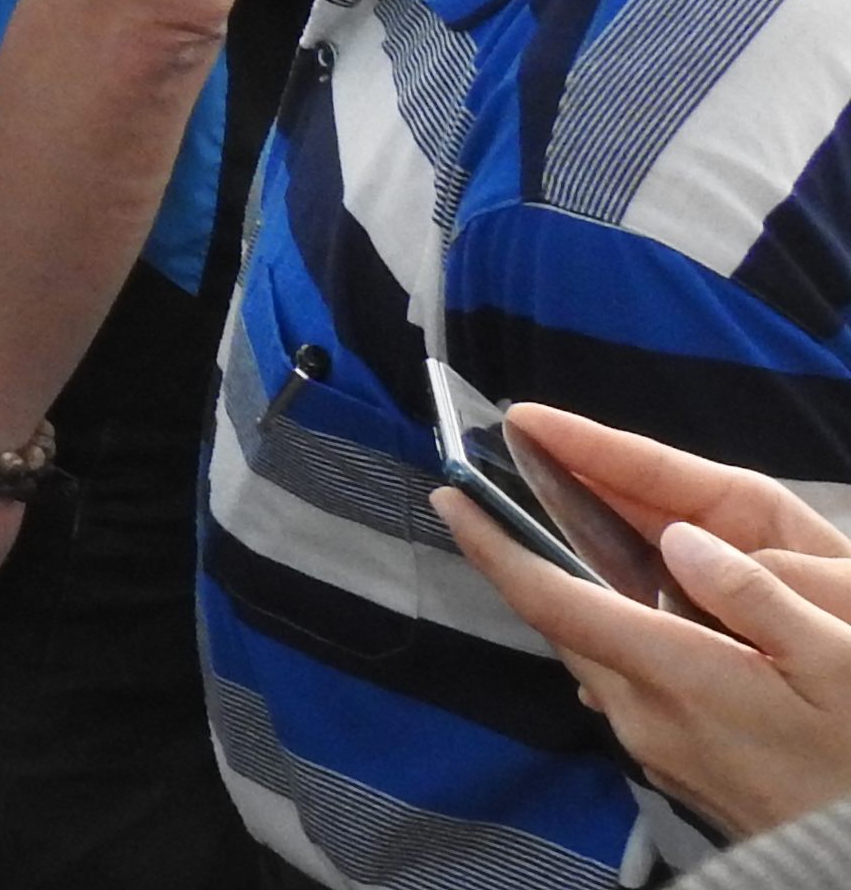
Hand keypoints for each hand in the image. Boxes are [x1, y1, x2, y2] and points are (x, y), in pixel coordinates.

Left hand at [433, 403, 850, 836]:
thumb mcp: (839, 662)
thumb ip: (757, 596)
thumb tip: (680, 540)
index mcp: (676, 676)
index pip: (553, 600)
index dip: (495, 546)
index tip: (450, 496)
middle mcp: (645, 714)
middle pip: (561, 621)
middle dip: (526, 561)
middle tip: (505, 502)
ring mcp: (656, 746)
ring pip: (591, 654)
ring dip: (573, 601)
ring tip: (574, 548)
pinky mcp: (675, 765)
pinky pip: (624, 687)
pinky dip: (615, 641)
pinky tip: (644, 620)